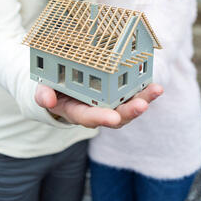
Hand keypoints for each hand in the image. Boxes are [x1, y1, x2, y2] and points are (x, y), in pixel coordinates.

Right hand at [35, 83, 162, 128]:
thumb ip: (44, 96)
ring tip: (156, 90)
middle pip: (116, 116)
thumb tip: (47, 101)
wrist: (62, 87)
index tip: (112, 118)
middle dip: (129, 111)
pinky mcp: (119, 92)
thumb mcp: (44, 91)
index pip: (90, 118)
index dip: (101, 118)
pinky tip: (155, 82)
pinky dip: (144, 88)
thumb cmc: (53, 89)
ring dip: (144, 99)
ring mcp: (110, 102)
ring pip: (129, 105)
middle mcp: (97, 111)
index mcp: (78, 112)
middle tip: (141, 106)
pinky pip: (133, 92)